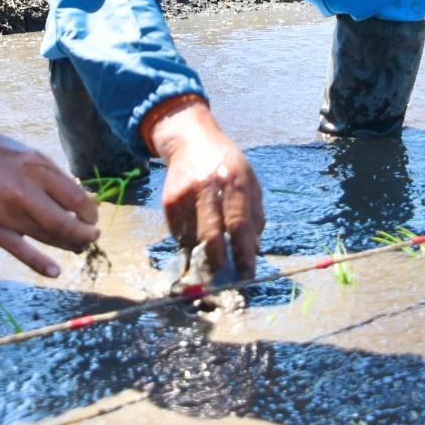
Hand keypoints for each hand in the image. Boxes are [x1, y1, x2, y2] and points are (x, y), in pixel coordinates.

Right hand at [0, 114, 100, 276]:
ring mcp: (6, 213)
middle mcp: (24, 193)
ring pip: (48, 238)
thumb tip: (87, 202)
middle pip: (66, 225)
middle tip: (92, 236)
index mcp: (38, 170)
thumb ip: (57, 178)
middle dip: (86, 234)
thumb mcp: (32, 156)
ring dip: (68, 245)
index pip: (77, 200)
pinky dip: (40, 264)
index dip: (91, 214)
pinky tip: (55, 271)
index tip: (93, 217)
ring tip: (78, 245)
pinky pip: (21, 252)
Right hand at [148, 99, 263, 278]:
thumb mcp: (250, 181)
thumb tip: (255, 250)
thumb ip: (255, 215)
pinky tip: (197, 248)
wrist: (191, 141)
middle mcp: (208, 189)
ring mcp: (186, 196)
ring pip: (193, 239)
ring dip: (203, 259)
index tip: (248, 275)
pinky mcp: (169, 202)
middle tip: (226, 283)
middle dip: (219, 263)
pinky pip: (180, 233)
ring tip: (212, 274)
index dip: (243, 253)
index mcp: (235, 182)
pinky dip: (190, 245)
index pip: (240, 224)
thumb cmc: (227, 164)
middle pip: (211, 235)